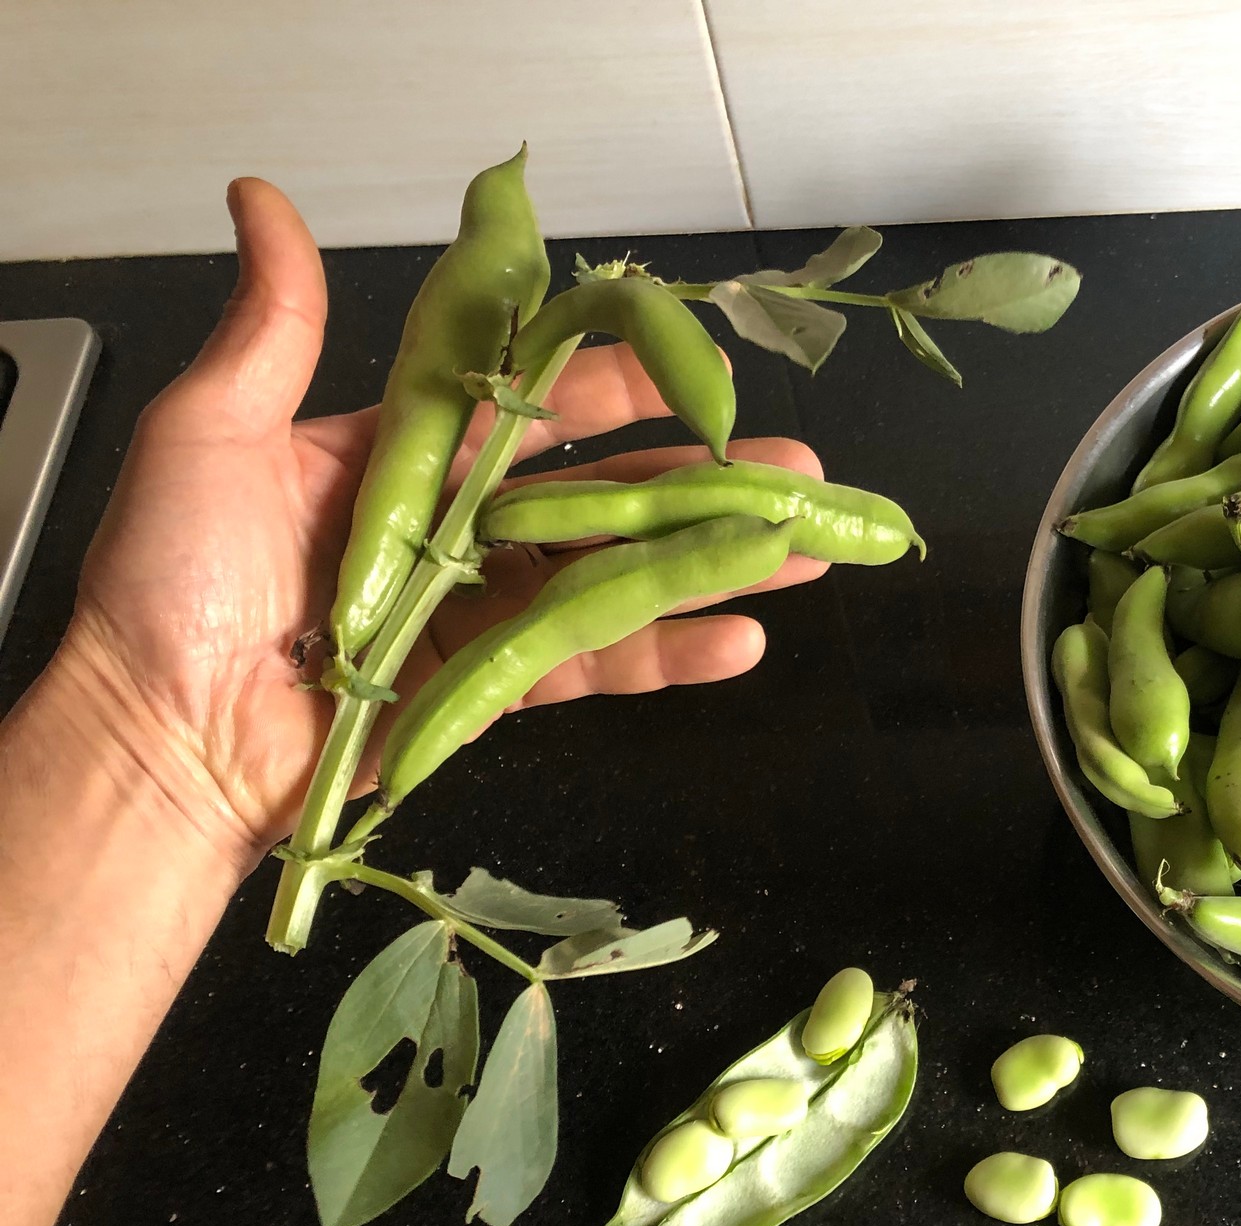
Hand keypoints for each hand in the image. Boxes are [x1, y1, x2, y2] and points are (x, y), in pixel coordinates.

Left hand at [51, 177, 825, 875]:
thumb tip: (263, 201)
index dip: (620, 381)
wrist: (161, 736)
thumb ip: (272, 330)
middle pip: (604, 494)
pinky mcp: (491, 687)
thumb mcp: (211, 432)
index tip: (700, 365)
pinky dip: (667, 654)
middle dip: (707, 480)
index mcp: (405, 456)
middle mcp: (458, 529)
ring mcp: (482, 610)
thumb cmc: (170, 584)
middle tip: (800, 465)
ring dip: (715, 563)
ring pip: (618, 577)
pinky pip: (592, 664)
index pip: (536, 403)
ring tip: (807, 550)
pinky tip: (740, 637)